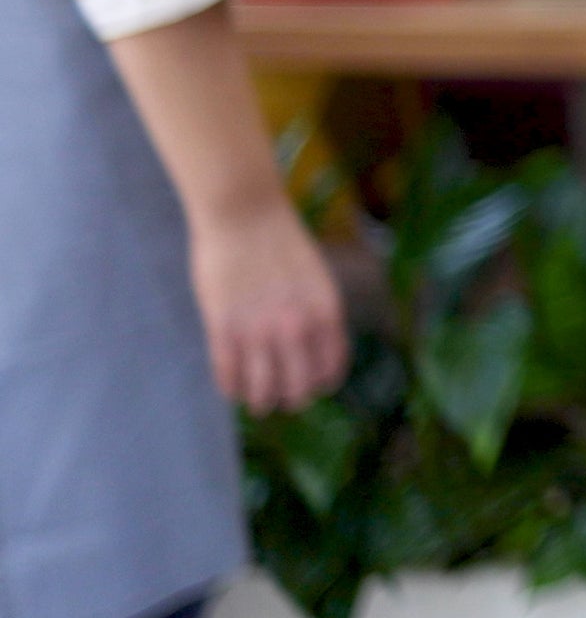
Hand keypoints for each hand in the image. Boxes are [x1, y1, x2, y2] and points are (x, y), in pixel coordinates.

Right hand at [191, 199, 347, 413]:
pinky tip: (232, 389)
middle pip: (298, 386)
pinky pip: (229, 374)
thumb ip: (314, 313)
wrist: (246, 213)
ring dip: (260, 401)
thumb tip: (310, 346)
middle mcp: (296, 326)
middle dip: (291, 399)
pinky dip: (232, 387)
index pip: (330, 367)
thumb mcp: (315, 278)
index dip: (320, 384)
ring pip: (262, 388)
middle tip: (282, 402)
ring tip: (257, 404)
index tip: (312, 388)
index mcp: (325, 312)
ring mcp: (259, 329)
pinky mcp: (223, 327)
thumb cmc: (280, 242)